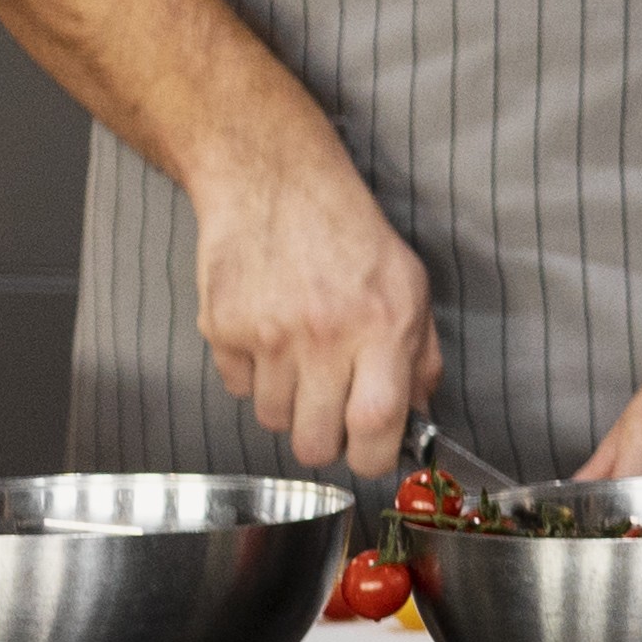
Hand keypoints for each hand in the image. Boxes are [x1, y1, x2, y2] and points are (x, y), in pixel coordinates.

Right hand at [189, 152, 436, 478]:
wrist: (274, 184)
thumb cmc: (349, 235)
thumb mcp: (410, 288)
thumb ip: (420, 358)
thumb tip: (417, 419)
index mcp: (382, 326)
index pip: (375, 425)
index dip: (372, 458)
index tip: (371, 454)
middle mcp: (324, 335)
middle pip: (314, 442)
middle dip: (326, 441)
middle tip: (332, 414)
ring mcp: (267, 334)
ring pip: (273, 420)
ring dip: (289, 405)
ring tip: (301, 362)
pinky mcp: (221, 329)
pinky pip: (237, 389)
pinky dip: (253, 377)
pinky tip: (269, 336)